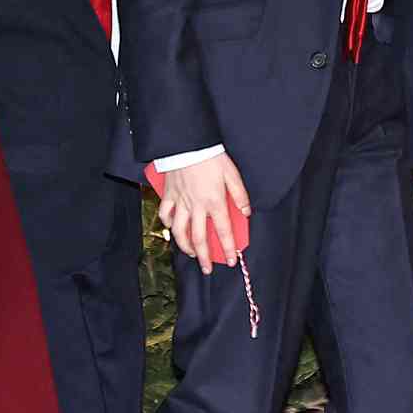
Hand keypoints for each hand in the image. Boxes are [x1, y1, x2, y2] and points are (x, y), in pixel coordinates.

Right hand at [157, 153, 251, 275]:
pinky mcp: (169, 194)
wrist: (187, 143)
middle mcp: (196, 206)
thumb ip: (240, 195)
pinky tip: (171, 228)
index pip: (223, 231)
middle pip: (199, 238)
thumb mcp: (232, 174)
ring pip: (179, 230)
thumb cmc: (210, 157)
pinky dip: (167, 224)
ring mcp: (180, 201)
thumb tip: (246, 213)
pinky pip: (165, 213)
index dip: (227, 248)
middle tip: (208, 269)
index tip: (231, 260)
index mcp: (214, 202)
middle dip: (204, 257)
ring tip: (191, 254)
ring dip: (185, 246)